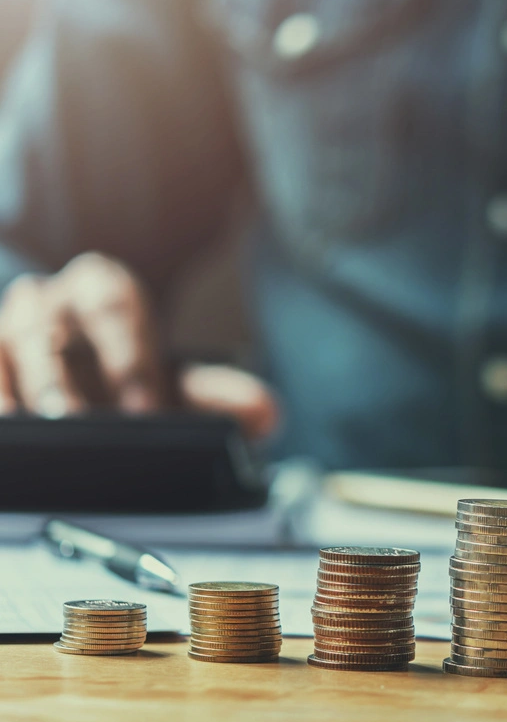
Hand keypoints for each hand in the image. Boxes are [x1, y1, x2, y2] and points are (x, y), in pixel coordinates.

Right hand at [0, 252, 277, 438]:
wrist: (76, 369)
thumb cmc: (126, 371)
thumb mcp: (173, 381)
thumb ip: (218, 396)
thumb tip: (266, 415)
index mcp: (103, 288)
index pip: (117, 310)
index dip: (130, 358)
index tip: (144, 408)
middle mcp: (47, 300)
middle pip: (50, 332)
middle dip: (63, 381)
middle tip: (77, 423)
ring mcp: (4, 329)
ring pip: (3, 352)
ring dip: (17, 393)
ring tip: (33, 431)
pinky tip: (7, 433)